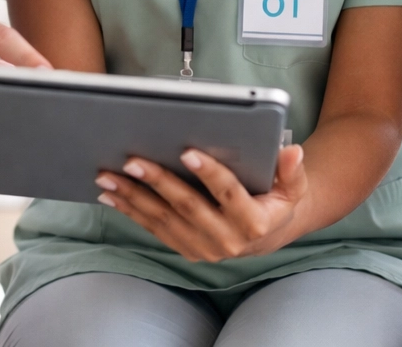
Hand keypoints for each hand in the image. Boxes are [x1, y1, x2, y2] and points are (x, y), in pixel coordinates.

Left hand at [95, 145, 307, 260]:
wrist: (270, 232)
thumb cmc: (278, 199)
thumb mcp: (293, 185)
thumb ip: (292, 170)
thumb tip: (292, 151)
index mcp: (254, 222)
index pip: (228, 193)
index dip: (208, 172)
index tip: (186, 151)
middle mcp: (227, 240)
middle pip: (187, 206)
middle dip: (157, 182)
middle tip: (132, 160)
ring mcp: (204, 248)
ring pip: (163, 220)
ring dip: (133, 197)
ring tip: (108, 176)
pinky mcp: (187, 250)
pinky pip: (155, 229)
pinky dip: (131, 211)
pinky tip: (111, 195)